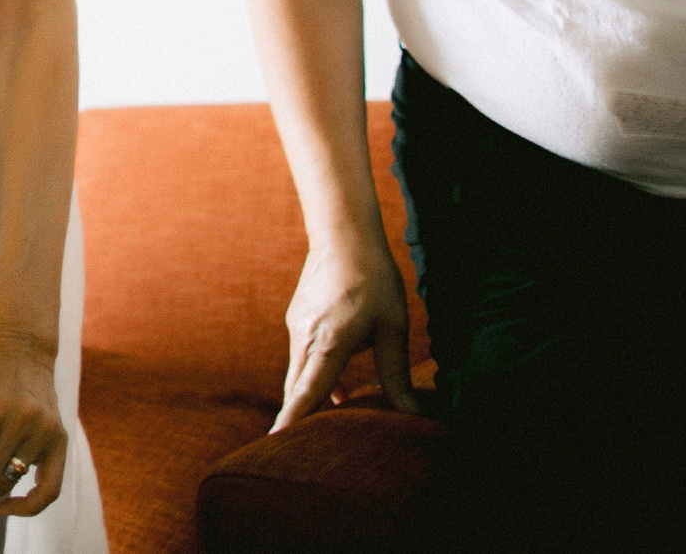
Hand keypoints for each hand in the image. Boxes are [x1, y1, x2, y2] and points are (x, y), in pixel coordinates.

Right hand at [274, 236, 418, 430]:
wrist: (344, 236)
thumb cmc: (374, 280)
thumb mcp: (393, 327)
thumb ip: (396, 373)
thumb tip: (410, 412)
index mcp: (329, 342)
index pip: (308, 391)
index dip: (294, 419)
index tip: (275, 442)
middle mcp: (305, 337)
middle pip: (297, 388)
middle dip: (298, 417)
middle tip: (301, 449)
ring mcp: (297, 326)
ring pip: (298, 372)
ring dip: (309, 395)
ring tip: (330, 420)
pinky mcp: (297, 318)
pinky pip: (301, 356)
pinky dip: (312, 374)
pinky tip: (337, 386)